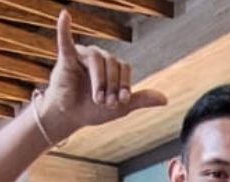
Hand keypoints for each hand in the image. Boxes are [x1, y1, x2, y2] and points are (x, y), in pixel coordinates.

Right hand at [39, 10, 166, 138]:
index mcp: (113, 66)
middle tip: (107, 104)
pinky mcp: (66, 58)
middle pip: (112, 63)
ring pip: (97, 60)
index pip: (125, 67)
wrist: (70, 117)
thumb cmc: (93, 110)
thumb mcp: (121, 107)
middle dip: (112, 86)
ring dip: (99, 81)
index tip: (121, 101)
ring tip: (97, 99)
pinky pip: (65, 40)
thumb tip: (165, 100)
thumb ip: (142, 100)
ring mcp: (83, 56)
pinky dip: (64, 28)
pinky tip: (65, 16)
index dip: (125, 84)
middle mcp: (100, 57)